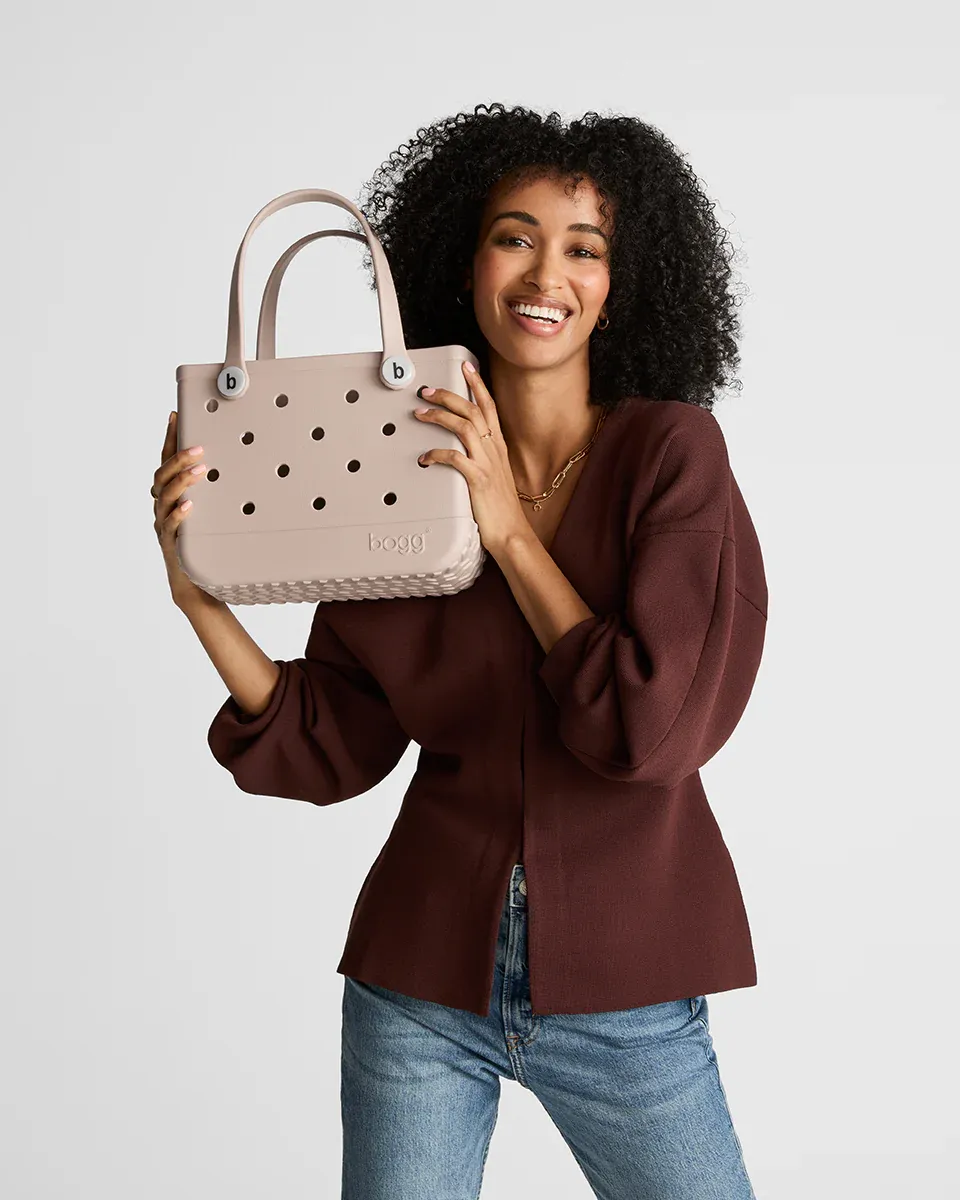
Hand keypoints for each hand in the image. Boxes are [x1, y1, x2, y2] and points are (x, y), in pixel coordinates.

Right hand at [151, 412, 223, 610]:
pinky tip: (189, 507)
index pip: (167, 461)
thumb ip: (221, 491)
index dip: (169, 439)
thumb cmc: (208, 542)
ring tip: (199, 471)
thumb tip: (251, 465)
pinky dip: (178, 515)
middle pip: (162, 475)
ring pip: (164, 496)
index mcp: (171, 494)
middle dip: (178, 459)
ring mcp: (164, 524)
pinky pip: (170, 526)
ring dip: (181, 481)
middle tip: (198, 449)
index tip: (176, 415)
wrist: (197, 582)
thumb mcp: (215, 511)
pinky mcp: (170, 544)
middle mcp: (163, 506)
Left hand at [413, 362, 528, 555]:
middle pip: (473, 410)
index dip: (477, 385)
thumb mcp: (495, 476)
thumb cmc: (501, 509)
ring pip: (464, 427)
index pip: (489, 407)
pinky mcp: (478, 480)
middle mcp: (494, 451)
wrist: (512, 533)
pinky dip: (437, 453)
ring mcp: (487, 464)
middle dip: (449, 395)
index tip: (465, 367)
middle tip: (427, 390)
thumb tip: (464, 449)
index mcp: (499, 447)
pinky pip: (455, 458)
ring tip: (420, 414)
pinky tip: (424, 457)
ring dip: (439, 416)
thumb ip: (483, 459)